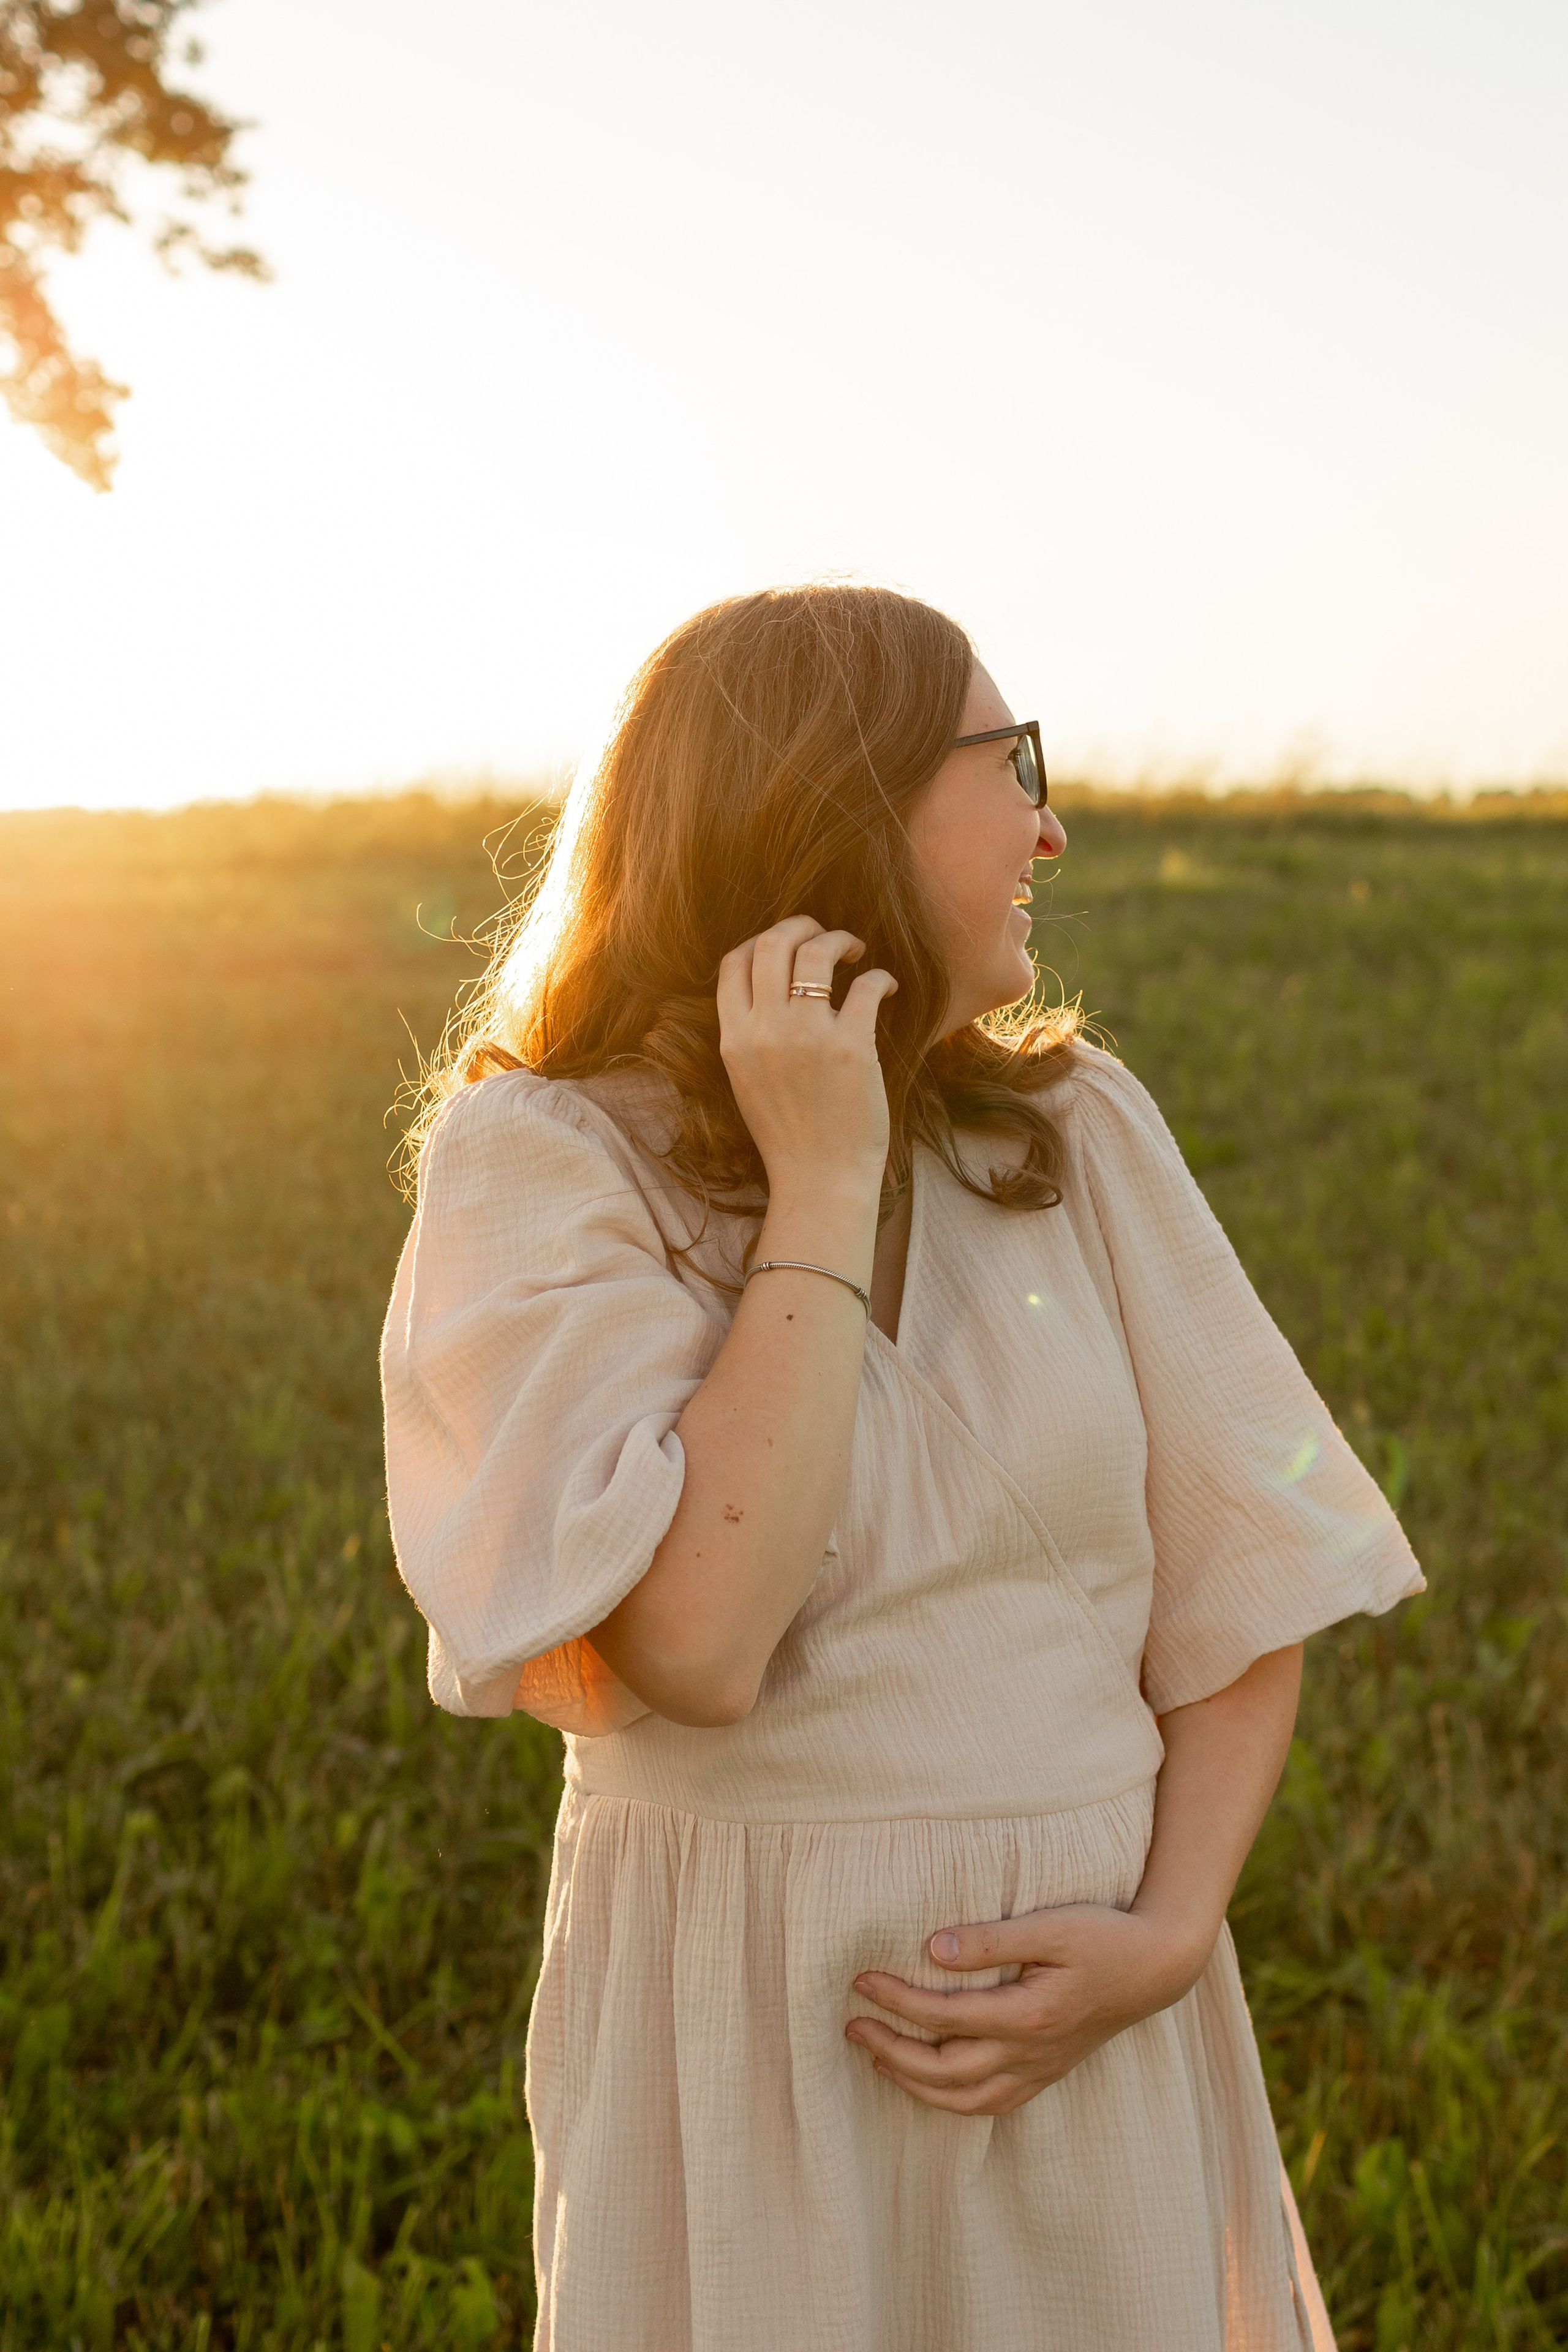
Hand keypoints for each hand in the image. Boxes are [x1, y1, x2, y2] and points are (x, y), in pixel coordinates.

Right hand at [717, 916, 896, 1199]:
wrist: (819, 1179)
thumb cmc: (788, 1135)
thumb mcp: (748, 1080)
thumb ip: (751, 1034)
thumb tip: (771, 988)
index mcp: (734, 1039)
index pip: (734, 962)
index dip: (760, 940)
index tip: (785, 943)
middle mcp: (765, 1030)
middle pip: (773, 943)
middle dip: (801, 925)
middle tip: (824, 932)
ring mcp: (808, 1036)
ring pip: (816, 952)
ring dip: (840, 939)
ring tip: (856, 951)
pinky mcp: (852, 1047)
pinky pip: (866, 985)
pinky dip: (880, 977)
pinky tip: (885, 987)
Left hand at [844, 1902, 1210, 2115]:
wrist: (1157, 1968)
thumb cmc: (1104, 1937)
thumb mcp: (1051, 1926)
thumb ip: (992, 1940)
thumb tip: (934, 1948)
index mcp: (1027, 2016)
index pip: (945, 2017)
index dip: (897, 2001)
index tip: (861, 1982)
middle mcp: (1030, 2054)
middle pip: (944, 2071)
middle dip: (891, 2051)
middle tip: (852, 2025)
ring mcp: (1039, 2069)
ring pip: (964, 2099)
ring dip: (914, 2084)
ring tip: (877, 2056)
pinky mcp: (1047, 2072)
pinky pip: (991, 2104)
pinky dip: (953, 2100)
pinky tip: (932, 2083)